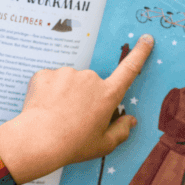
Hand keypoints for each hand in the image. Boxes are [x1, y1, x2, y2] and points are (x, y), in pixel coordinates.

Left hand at [0, 35, 153, 182]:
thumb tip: (131, 121)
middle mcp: (90, 78)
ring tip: (55, 115)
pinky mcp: (46, 74)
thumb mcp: (103, 145)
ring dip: (64, 94)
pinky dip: (47, 92)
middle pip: (90, 84)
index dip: (140, 53)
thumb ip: (121, 131)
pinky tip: (43, 107)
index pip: (129, 70)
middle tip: (72, 117)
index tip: (146, 39)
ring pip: (68, 82)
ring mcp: (67, 74)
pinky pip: (49, 81)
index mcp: (107, 94)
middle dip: (83, 96)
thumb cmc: (73, 145)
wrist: (38, 140)